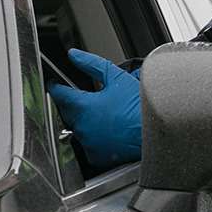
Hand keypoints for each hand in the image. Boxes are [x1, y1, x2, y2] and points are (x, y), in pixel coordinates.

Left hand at [47, 48, 141, 170]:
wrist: (155, 132)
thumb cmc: (138, 108)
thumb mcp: (116, 78)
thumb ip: (92, 64)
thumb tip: (74, 55)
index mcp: (83, 106)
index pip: (60, 94)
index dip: (56, 87)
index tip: (55, 84)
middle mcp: (82, 126)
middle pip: (67, 112)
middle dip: (72, 104)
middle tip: (87, 98)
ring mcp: (88, 143)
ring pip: (77, 128)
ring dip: (84, 121)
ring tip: (102, 115)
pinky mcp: (96, 157)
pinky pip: (88, 145)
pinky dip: (93, 138)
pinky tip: (107, 131)